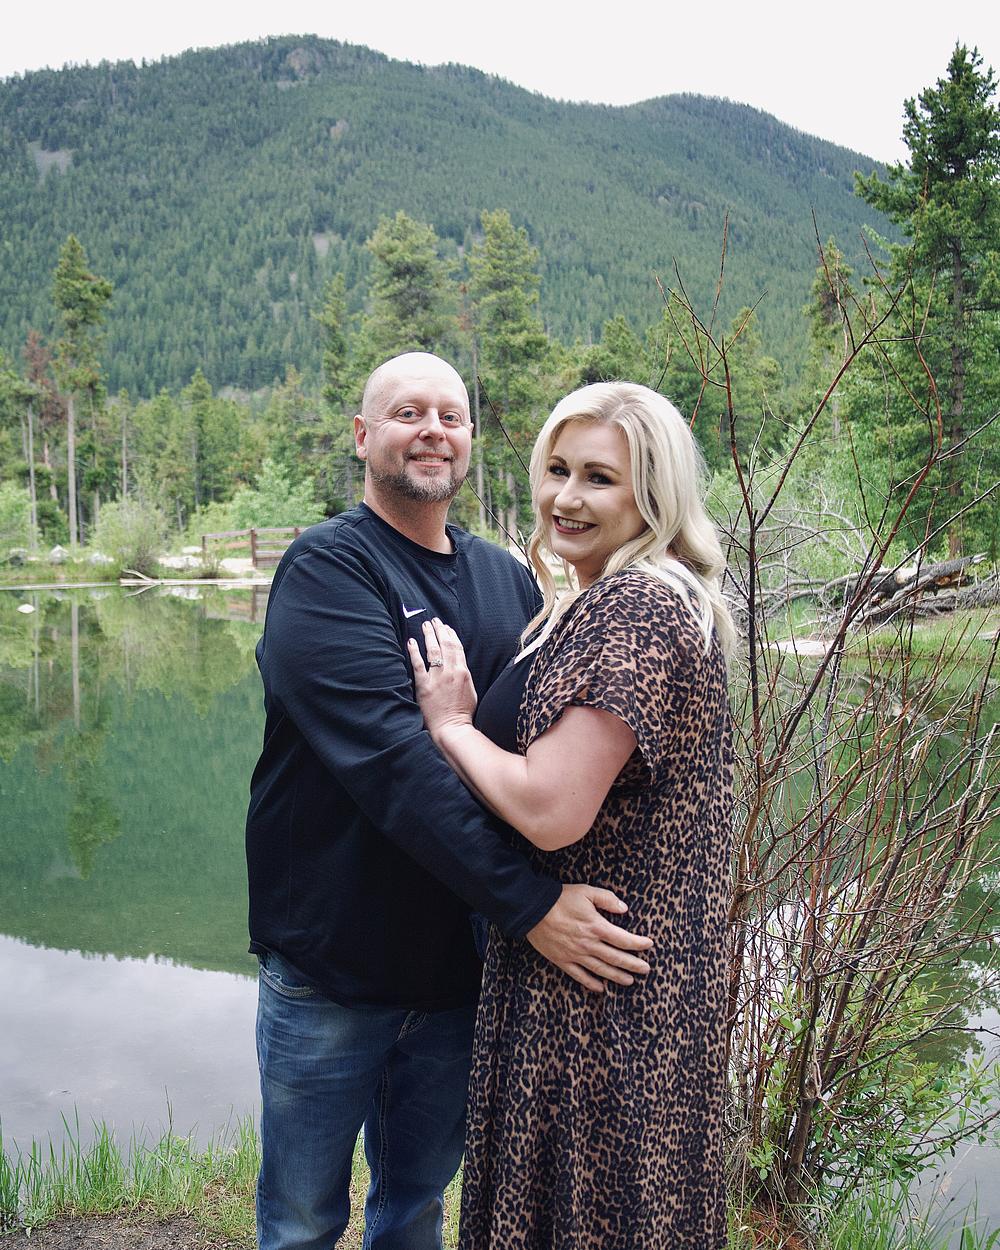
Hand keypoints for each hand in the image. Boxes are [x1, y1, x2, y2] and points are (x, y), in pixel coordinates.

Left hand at [407, 617, 477, 737]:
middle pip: (445, 645)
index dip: (451, 635)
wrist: (452, 728)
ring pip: (433, 650)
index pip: (457, 647)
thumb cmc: (463, 713)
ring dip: (429, 635)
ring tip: (425, 625)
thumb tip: (459, 664)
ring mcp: (437, 678)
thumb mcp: (470, 690)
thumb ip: (464, 675)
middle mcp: (451, 672)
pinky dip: (414, 651)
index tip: (446, 627)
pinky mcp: (424, 686)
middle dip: (440, 630)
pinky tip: (411, 641)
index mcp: (463, 672)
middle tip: (434, 620)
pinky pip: (418, 664)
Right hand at [526, 884, 652, 992]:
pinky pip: (579, 976)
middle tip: (646, 969)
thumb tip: (625, 909)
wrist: (532, 909)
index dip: (638, 944)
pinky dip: (591, 984)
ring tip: (630, 981)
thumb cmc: (560, 898)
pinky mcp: (562, 960)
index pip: (623, 940)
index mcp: (596, 926)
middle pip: (616, 958)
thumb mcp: (586, 891)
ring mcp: (575, 954)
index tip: (649, 945)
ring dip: (617, 976)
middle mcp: (588, 944)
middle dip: (634, 965)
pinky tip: (601, 989)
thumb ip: (607, 899)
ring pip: (601, 970)